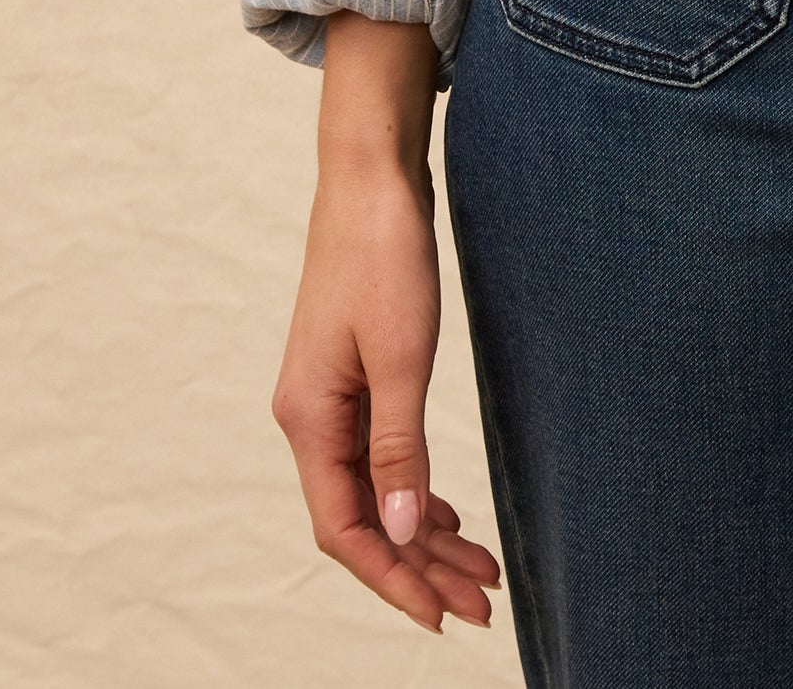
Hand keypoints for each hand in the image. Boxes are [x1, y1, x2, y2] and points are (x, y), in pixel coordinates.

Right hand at [271, 16, 501, 635]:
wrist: (371, 176)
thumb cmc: (383, 254)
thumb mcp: (401, 354)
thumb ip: (399, 447)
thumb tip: (405, 530)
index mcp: (309, 419)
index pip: (345, 529)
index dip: (393, 579)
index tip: (442, 617)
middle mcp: (309, 418)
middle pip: (362, 519)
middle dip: (419, 567)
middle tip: (483, 603)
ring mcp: (328, 398)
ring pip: (374, 490)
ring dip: (423, 533)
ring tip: (478, 570)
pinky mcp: (351, 376)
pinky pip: (377, 457)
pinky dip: (413, 490)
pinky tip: (445, 512)